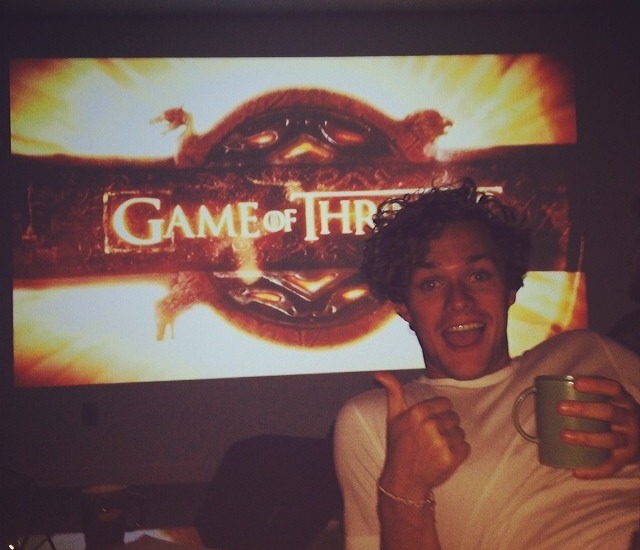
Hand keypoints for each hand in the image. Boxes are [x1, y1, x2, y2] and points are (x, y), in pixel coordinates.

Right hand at [375, 371, 470, 499]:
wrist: (403, 481)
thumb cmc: (399, 447)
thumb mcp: (393, 417)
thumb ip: (393, 392)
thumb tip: (379, 373)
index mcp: (417, 413)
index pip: (445, 403)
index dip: (439, 413)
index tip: (430, 423)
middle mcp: (429, 426)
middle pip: (454, 417)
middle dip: (445, 426)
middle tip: (431, 438)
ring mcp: (441, 443)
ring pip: (460, 432)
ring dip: (452, 440)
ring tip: (436, 448)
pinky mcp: (451, 459)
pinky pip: (466, 447)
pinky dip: (458, 453)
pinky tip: (444, 457)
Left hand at [558, 376, 639, 478]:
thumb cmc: (612, 418)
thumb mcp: (609, 404)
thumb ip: (586, 399)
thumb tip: (541, 393)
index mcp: (623, 402)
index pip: (613, 388)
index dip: (596, 384)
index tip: (576, 383)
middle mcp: (630, 419)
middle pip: (609, 412)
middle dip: (584, 409)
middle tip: (560, 407)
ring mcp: (630, 440)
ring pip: (610, 439)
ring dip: (586, 438)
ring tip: (564, 435)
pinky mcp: (626, 459)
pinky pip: (611, 466)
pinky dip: (594, 471)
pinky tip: (576, 471)